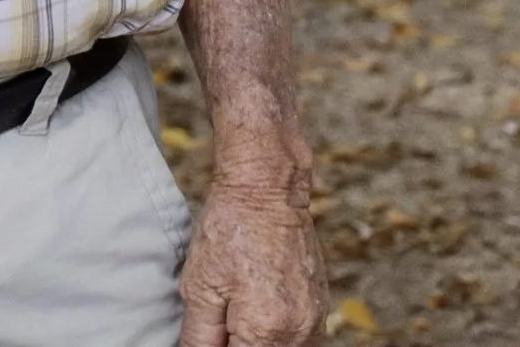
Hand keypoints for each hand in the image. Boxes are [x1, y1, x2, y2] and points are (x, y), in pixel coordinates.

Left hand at [176, 170, 325, 346]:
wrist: (268, 188)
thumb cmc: (231, 230)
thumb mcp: (199, 287)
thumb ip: (200, 339)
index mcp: (267, 332)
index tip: (211, 334)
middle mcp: (299, 333)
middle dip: (239, 345)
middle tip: (221, 323)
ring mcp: (314, 320)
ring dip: (258, 342)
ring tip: (236, 316)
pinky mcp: (320, 307)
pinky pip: (297, 339)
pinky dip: (274, 336)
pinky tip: (256, 311)